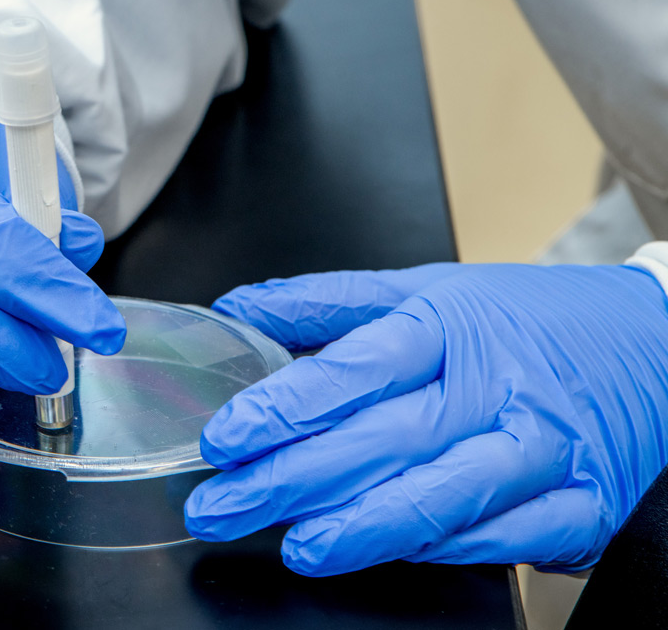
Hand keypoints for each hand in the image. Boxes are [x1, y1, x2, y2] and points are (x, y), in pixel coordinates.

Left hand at [185, 263, 667, 575]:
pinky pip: (503, 539)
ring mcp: (542, 450)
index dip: (284, 407)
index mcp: (450, 324)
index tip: (225, 437)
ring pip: (443, 495)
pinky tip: (386, 555)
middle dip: (292, 480)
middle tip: (221, 506)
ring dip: (362, 527)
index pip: (355, 368)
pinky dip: (441, 551)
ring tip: (298, 546)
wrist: (658, 344)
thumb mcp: (430, 289)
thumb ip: (327, 304)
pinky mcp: (580, 506)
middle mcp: (496, 387)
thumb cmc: (528, 319)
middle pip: (384, 438)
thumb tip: (238, 310)